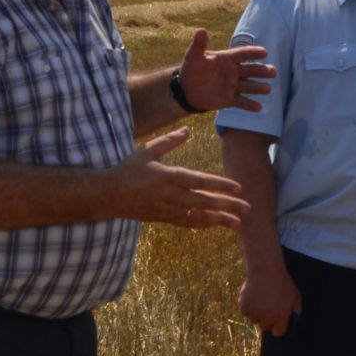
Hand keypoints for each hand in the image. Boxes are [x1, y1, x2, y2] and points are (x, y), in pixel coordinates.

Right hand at [111, 128, 249, 228]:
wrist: (108, 195)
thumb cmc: (129, 169)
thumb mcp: (148, 150)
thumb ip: (170, 141)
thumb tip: (189, 130)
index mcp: (170, 176)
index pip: (200, 181)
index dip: (220, 185)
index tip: (238, 188)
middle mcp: (171, 195)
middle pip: (205, 202)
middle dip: (228, 206)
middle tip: (247, 208)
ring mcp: (168, 209)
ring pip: (198, 216)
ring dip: (219, 220)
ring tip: (238, 223)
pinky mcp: (164, 218)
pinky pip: (187, 223)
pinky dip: (202, 225)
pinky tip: (216, 225)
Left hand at [179, 29, 275, 112]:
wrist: (187, 90)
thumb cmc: (192, 70)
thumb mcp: (193, 57)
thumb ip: (199, 45)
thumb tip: (201, 30)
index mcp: (228, 59)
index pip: (243, 54)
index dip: (253, 53)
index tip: (265, 52)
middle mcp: (234, 72)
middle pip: (251, 70)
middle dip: (262, 71)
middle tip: (273, 72)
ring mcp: (233, 86)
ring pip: (249, 86)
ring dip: (258, 88)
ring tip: (267, 89)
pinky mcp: (229, 99)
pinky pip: (241, 102)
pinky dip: (249, 105)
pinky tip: (258, 108)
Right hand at [240, 259, 302, 336]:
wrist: (265, 270)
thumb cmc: (282, 281)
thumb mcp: (295, 294)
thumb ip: (297, 308)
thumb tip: (297, 316)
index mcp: (281, 316)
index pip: (278, 332)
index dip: (278, 327)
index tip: (277, 323)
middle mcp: (268, 318)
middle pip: (265, 327)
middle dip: (266, 320)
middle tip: (268, 307)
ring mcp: (255, 314)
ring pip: (254, 320)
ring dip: (257, 313)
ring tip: (261, 299)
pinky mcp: (244, 308)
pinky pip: (246, 313)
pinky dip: (248, 307)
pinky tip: (253, 296)